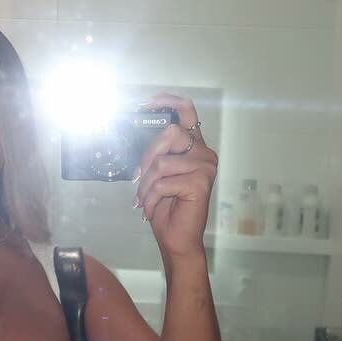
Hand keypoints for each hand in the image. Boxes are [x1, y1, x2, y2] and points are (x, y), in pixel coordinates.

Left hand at [133, 93, 216, 260]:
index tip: (146, 104)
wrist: (177, 239)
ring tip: (146, 200)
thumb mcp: (159, 174)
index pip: (186, 111)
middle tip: (140, 178)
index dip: (166, 101)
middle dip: (147, 156)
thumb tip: (137, 136)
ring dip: (146, 185)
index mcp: (195, 147)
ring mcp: (205, 168)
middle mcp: (204, 154)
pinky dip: (150, 198)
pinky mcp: (200, 183)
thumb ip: (157, 153)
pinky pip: (162, 183)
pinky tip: (152, 209)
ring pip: (161, 163)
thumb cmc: (168, 208)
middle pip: (169, 133)